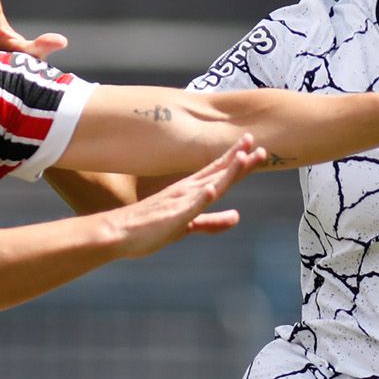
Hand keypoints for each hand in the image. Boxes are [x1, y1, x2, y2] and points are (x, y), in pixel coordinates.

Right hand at [105, 134, 264, 256]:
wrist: (118, 233)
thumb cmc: (150, 228)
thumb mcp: (187, 224)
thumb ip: (212, 221)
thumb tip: (237, 216)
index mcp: (189, 191)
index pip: (217, 172)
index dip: (236, 160)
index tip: (253, 146)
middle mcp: (186, 191)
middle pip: (218, 174)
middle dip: (240, 160)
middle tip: (260, 147)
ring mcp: (179, 202)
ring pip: (207, 185)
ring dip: (226, 171)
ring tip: (243, 157)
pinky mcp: (171, 217)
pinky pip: (187, 208)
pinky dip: (199, 199)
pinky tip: (211, 190)